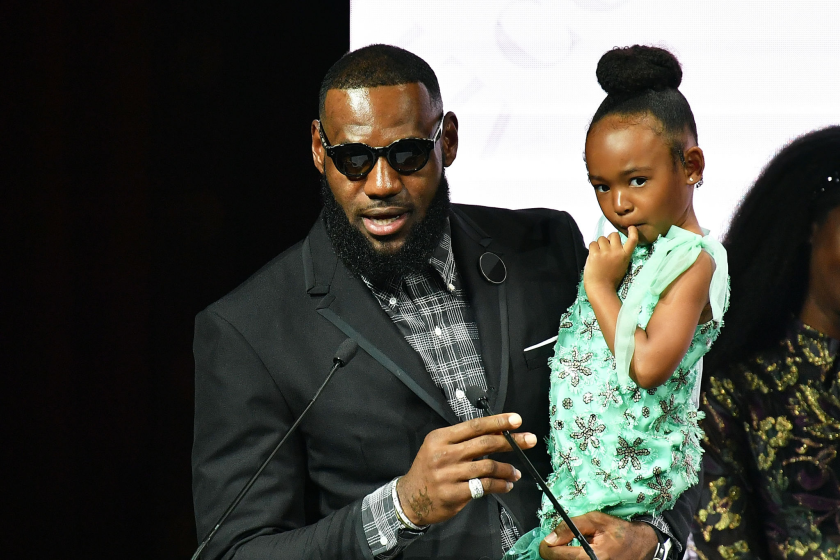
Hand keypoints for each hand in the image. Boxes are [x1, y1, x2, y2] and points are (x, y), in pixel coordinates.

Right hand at [396, 413, 535, 525]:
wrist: (409, 499)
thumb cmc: (430, 469)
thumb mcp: (439, 447)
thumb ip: (463, 440)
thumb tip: (497, 432)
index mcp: (441, 437)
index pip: (474, 426)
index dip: (498, 421)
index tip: (517, 419)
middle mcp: (444, 454)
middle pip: (485, 443)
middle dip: (511, 441)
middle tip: (530, 440)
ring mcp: (449, 475)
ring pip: (488, 466)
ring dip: (507, 469)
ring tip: (516, 472)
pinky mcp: (454, 494)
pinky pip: (485, 487)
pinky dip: (500, 485)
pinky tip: (507, 485)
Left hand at [539, 511, 657, 559]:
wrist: (641, 545)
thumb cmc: (619, 531)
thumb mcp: (595, 520)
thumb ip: (570, 526)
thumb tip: (551, 537)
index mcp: (593, 557)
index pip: (558, 556)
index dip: (547, 547)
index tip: (547, 541)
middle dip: (556, 552)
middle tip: (559, 543)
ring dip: (564, 556)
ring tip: (571, 547)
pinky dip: (573, 559)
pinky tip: (578, 553)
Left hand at [583, 227, 638, 294]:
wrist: (601, 288)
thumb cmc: (611, 279)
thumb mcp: (622, 265)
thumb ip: (619, 254)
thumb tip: (612, 243)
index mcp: (625, 256)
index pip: (633, 240)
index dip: (632, 231)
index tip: (631, 227)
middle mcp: (617, 252)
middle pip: (613, 234)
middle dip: (609, 239)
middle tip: (606, 248)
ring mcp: (605, 252)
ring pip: (601, 238)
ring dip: (599, 244)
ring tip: (599, 255)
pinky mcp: (595, 254)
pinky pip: (592, 243)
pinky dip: (592, 248)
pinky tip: (593, 256)